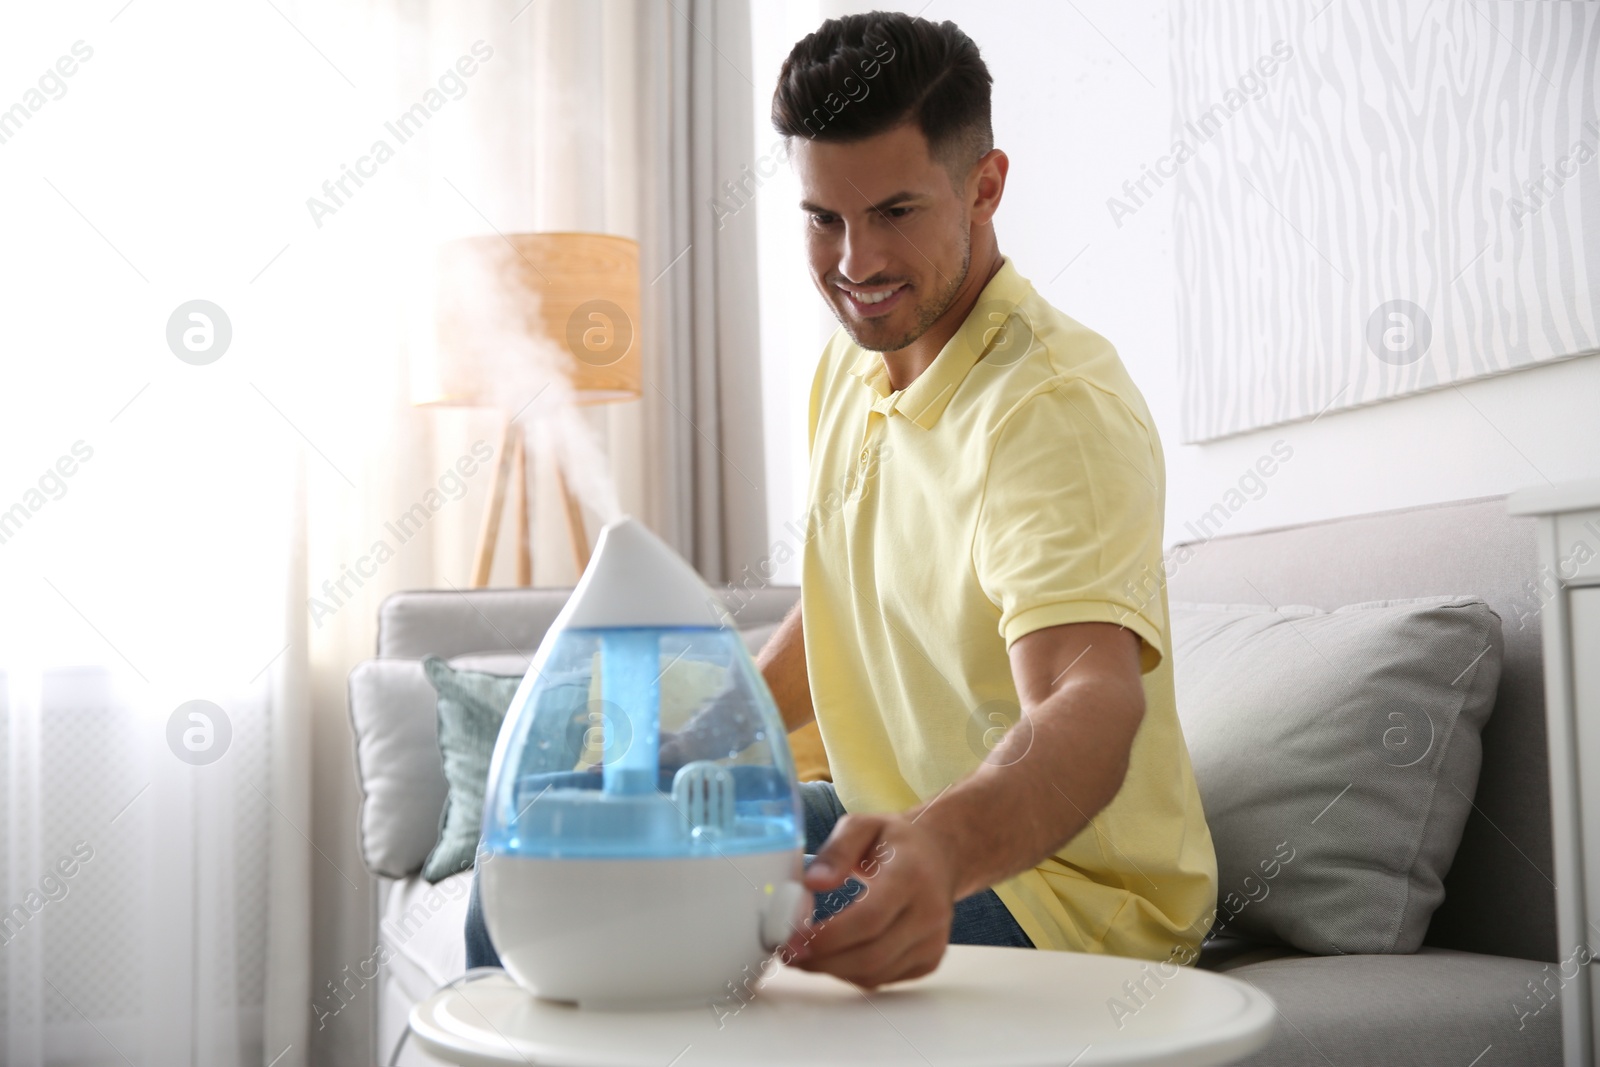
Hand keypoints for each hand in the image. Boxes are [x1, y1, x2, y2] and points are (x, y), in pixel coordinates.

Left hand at [783, 812, 960, 988]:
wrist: (940, 855)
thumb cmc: (896, 841)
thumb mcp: (864, 825)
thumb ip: (837, 850)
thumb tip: (813, 882)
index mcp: (911, 875)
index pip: (870, 918)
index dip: (829, 937)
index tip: (792, 940)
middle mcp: (929, 912)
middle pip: (872, 954)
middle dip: (823, 961)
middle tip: (788, 954)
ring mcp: (933, 940)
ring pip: (876, 973)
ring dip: (834, 971)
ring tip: (804, 956)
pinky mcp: (930, 959)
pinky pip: (885, 979)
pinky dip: (853, 974)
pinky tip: (835, 957)